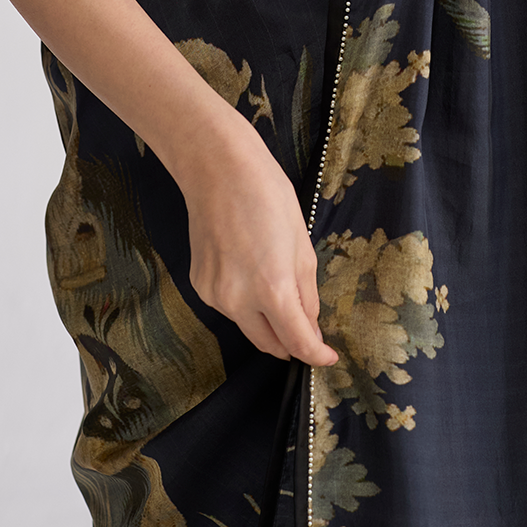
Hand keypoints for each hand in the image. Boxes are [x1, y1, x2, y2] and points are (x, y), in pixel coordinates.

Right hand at [171, 116, 338, 366]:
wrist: (218, 168)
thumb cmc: (267, 195)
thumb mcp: (301, 243)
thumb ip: (306, 291)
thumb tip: (309, 325)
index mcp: (272, 289)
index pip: (297, 342)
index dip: (316, 355)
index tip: (327, 357)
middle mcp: (239, 300)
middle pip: (270, 343)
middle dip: (291, 342)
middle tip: (306, 329)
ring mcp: (214, 295)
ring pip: (248, 325)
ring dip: (266, 320)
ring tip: (274, 285)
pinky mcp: (199, 285)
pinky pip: (229, 306)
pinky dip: (244, 301)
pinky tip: (247, 269)